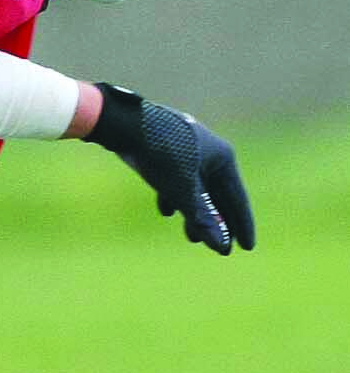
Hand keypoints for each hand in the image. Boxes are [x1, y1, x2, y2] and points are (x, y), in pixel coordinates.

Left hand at [87, 83, 255, 254]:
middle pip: (218, 195)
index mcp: (222, 157)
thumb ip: (202, 218)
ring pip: (196, 189)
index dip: (241, 224)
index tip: (247, 247)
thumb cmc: (161, 155)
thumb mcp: (183, 191)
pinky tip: (166, 211)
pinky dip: (174, 197)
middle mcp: (209, 151)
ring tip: (191, 237)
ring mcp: (187, 149)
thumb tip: (222, 247)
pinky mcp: (165, 149)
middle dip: (218, 222)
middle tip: (221, 248)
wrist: (126, 124)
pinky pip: (176, 179)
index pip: (237, 198)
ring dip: (195, 214)